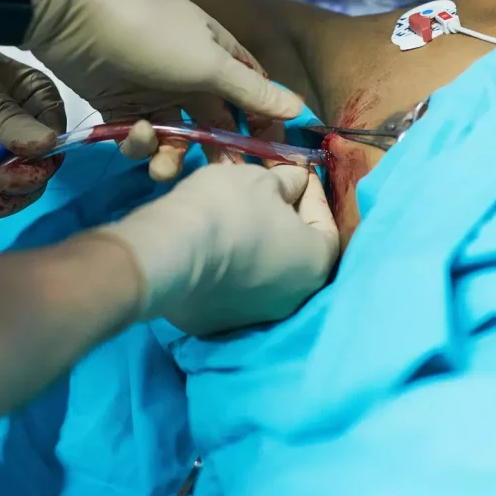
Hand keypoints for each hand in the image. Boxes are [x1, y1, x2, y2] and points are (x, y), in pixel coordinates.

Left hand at [24, 0, 303, 180]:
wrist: (72, 15)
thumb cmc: (152, 33)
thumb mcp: (207, 63)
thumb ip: (251, 92)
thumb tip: (300, 108)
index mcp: (219, 56)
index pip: (254, 95)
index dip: (265, 126)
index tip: (273, 160)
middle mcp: (192, 75)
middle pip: (218, 125)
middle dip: (220, 153)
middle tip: (222, 183)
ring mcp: (156, 93)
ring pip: (178, 139)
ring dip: (173, 158)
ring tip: (163, 168)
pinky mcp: (122, 108)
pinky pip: (143, 139)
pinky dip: (140, 144)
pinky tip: (134, 134)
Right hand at [96, 163, 338, 335]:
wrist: (170, 252)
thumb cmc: (230, 209)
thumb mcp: (262, 180)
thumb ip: (288, 180)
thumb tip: (295, 183)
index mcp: (317, 264)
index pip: (325, 222)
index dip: (311, 192)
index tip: (296, 172)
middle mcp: (294, 298)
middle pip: (294, 249)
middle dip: (282, 216)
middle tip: (266, 188)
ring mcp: (255, 316)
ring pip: (262, 270)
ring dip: (254, 239)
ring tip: (235, 209)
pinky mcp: (216, 324)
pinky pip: (230, 286)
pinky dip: (228, 262)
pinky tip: (213, 239)